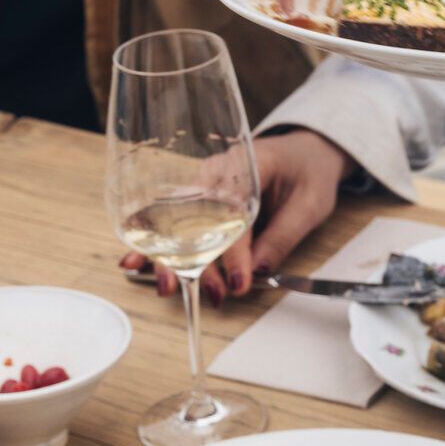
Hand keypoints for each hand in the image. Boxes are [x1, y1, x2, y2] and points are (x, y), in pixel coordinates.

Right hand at [117, 130, 351, 304]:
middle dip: (198, 262)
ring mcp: (201, 187)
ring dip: (169, 259)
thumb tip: (256, 271)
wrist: (302, 151)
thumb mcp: (309, 204)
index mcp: (246, 166)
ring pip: (178, 223)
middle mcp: (216, 173)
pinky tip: (135, 263)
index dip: (234, 254)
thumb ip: (282, 237)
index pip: (232, 213)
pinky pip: (172, 224)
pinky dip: (155, 246)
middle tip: (209, 294)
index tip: (238, 284)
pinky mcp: (196, 202)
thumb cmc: (307, 172)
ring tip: (165, 288)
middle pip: (196, 218)